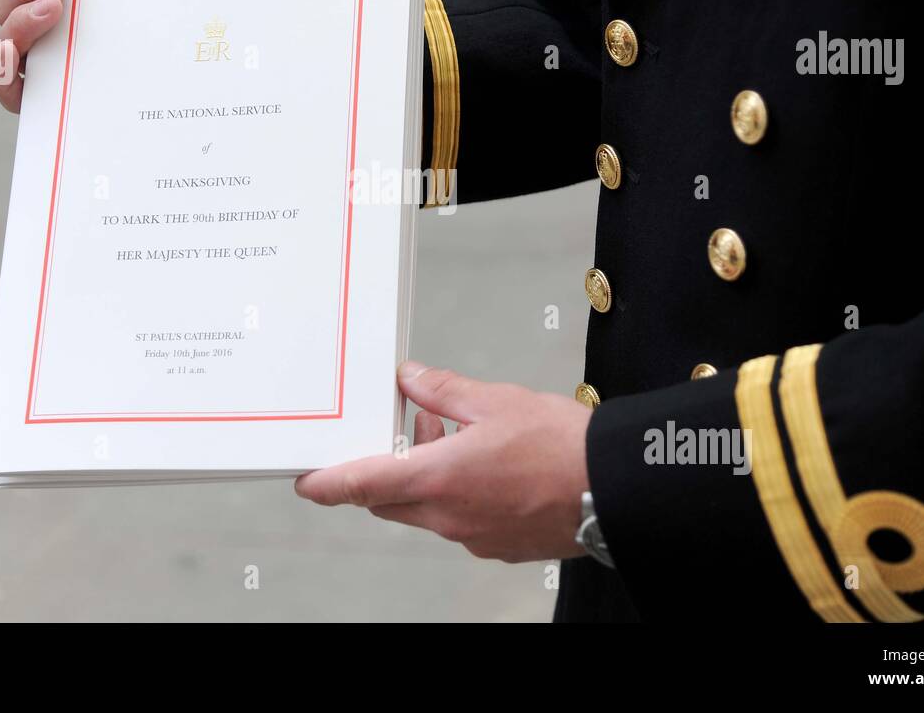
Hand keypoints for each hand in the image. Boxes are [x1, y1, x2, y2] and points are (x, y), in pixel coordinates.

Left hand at [295, 362, 593, 561]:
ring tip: (449, 432)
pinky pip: (459, 520)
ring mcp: (474, 538)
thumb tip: (409, 379)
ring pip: (426, 510)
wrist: (616, 489)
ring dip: (424, 476)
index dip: (328, 484)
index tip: (307, 482)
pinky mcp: (499, 545)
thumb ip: (444, 391)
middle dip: (385, 469)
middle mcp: (449, 518)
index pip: (363, 485)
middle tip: (403, 432)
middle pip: (390, 500)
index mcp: (439, 481)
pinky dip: (454, 493)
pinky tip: (480, 463)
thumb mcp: (496, 401)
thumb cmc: (562, 448)